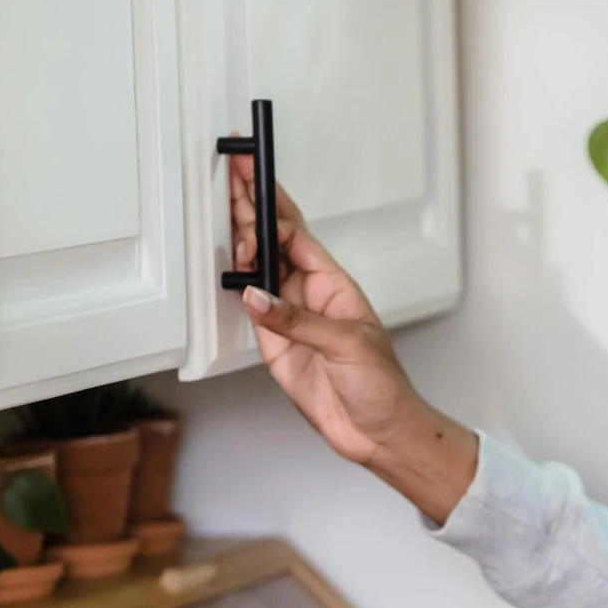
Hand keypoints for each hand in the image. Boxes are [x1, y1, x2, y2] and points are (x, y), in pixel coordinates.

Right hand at [227, 153, 477, 521]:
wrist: (378, 432)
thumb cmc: (383, 386)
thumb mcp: (348, 346)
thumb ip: (298, 321)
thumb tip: (258, 296)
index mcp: (334, 283)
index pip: (295, 232)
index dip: (271, 203)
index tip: (253, 175)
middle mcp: (309, 295)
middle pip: (273, 243)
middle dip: (251, 209)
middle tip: (230, 177)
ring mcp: (290, 318)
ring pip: (257, 270)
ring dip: (240, 243)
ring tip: (225, 213)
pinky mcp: (274, 345)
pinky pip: (250, 309)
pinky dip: (235, 289)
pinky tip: (229, 271)